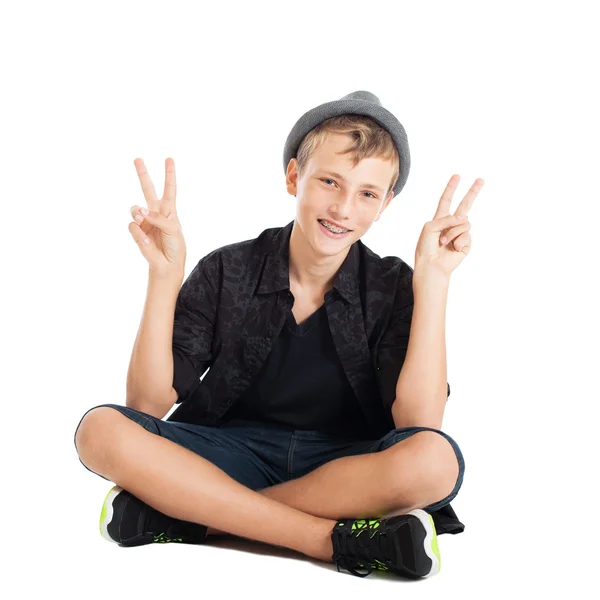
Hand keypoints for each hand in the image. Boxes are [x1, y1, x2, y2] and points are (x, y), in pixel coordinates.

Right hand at [129, 157, 186, 275]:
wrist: (167, 265)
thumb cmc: (175, 247)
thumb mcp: (173, 230)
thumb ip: (159, 218)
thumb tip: (140, 212)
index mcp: (169, 210)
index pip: (169, 188)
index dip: (169, 174)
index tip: (169, 158)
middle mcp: (155, 212)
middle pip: (148, 189)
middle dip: (142, 174)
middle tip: (137, 159)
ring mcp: (144, 221)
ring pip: (135, 208)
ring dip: (138, 213)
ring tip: (143, 221)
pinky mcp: (137, 231)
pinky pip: (133, 226)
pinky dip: (139, 232)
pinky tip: (146, 240)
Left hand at [414, 174, 483, 276]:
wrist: (430, 264)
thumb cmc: (426, 247)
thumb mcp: (430, 227)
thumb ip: (447, 218)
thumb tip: (464, 217)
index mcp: (440, 219)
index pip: (446, 200)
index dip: (451, 188)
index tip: (457, 176)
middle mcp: (451, 224)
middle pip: (464, 205)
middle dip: (472, 192)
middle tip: (481, 179)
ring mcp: (460, 233)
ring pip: (464, 223)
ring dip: (451, 233)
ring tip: (443, 242)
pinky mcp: (466, 243)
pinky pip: (466, 235)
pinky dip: (457, 241)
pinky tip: (452, 249)